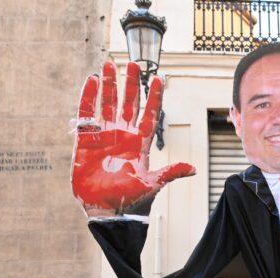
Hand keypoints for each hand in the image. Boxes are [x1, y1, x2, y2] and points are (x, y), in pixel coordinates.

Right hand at [72, 61, 195, 216]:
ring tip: (108, 64)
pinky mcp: (85, 142)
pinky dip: (88, 98)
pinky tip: (90, 82)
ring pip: (107, 104)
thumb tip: (194, 168)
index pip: (148, 115)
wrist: (107, 211)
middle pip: (128, 104)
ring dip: (108, 85)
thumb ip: (171, 172)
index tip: (159, 79)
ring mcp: (104, 137)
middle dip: (130, 84)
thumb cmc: (130, 199)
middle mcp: (122, 136)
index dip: (153, 97)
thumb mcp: (152, 183)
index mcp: (139, 144)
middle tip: (133, 63)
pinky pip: (86, 115)